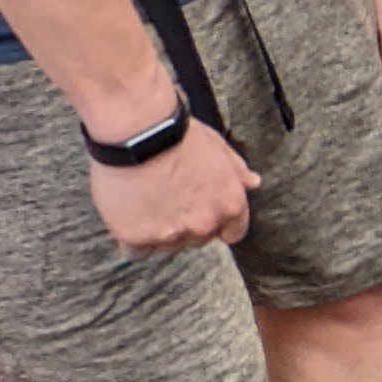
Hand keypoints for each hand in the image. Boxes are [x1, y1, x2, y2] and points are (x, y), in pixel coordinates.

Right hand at [90, 118, 259, 255]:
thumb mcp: (218, 147)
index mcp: (230, 204)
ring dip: (158, 231)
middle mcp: (204, 224)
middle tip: (167, 200)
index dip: (217, 224)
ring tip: (145, 202)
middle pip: (198, 239)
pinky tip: (128, 215)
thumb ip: (237, 170)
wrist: (138, 131)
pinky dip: (132, 238)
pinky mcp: (138, 237)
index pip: (233, 233)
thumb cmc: (178, 135)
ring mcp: (171, 234)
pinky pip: (137, 250)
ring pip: (167, 246)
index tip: (201, 212)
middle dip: (185, 225)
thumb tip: (253, 182)